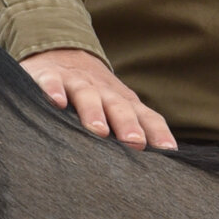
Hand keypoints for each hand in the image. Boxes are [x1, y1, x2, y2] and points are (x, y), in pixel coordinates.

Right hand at [20, 48, 177, 149]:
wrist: (62, 52)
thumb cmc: (94, 93)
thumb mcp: (116, 108)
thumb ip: (134, 130)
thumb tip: (159, 165)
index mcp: (123, 102)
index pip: (145, 116)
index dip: (157, 131)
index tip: (167, 150)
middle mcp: (103, 92)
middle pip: (118, 107)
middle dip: (127, 124)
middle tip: (135, 142)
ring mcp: (77, 83)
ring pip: (87, 96)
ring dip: (94, 111)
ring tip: (99, 130)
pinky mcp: (51, 76)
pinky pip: (52, 82)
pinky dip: (54, 90)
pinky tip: (56, 102)